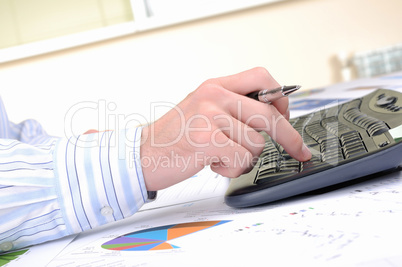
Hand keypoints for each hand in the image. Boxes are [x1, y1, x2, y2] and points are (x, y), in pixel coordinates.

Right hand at [140, 67, 311, 190]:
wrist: (143, 154)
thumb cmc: (175, 137)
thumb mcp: (203, 111)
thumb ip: (232, 109)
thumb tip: (271, 117)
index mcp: (215, 86)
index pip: (261, 77)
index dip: (281, 98)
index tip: (287, 116)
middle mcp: (213, 95)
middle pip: (268, 113)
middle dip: (289, 137)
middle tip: (299, 151)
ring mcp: (209, 116)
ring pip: (256, 143)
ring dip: (244, 158)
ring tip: (221, 157)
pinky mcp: (206, 139)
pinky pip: (241, 159)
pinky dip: (231, 169)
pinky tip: (213, 164)